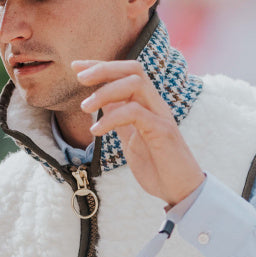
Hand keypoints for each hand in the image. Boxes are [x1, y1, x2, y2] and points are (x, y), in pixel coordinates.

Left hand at [74, 59, 203, 206]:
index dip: (100, 65)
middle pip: (133, 69)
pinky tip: (97, 131)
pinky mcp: (163, 131)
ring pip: (135, 84)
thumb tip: (102, 103)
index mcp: (147, 104)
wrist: (180, 191)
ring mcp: (161, 116)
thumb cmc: (157, 166)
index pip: (126, 73)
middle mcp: (156, 105)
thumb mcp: (131, 138)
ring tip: (85, 108)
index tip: (75, 66)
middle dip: (103, 68)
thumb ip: (120, 119)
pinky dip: (111, 118)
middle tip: (79, 77)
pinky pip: (135, 112)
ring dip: (105, 92)